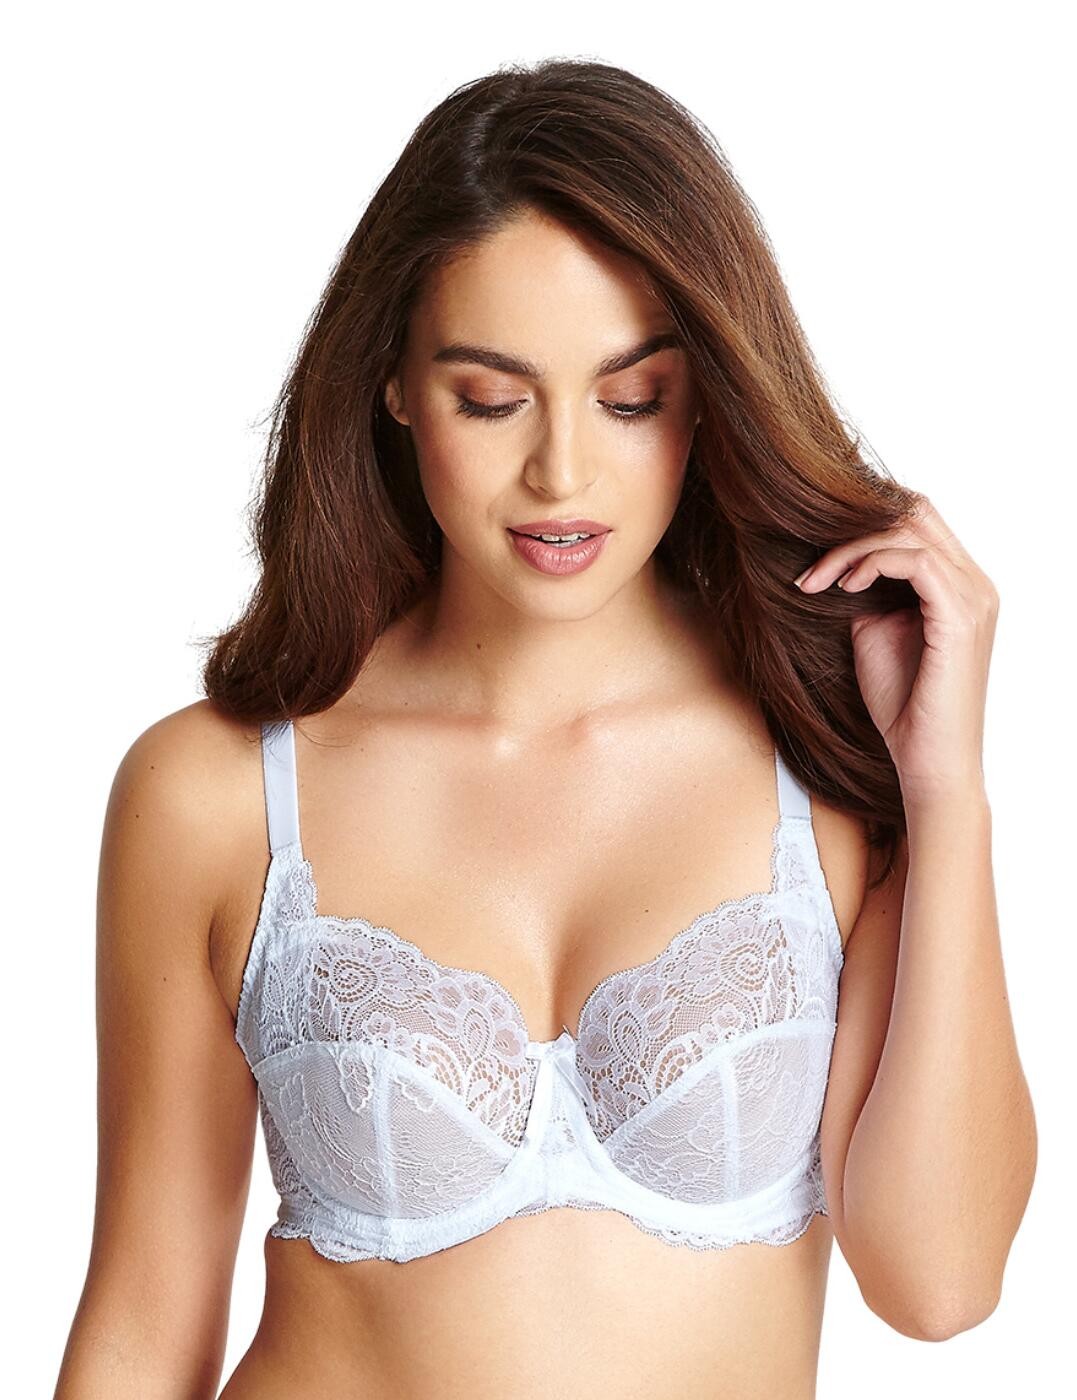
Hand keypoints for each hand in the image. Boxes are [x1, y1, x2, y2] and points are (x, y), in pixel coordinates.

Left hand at [794, 495, 997, 806]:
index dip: (863, 525)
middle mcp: (975, 583)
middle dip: (855, 526)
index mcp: (959, 585)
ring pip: (912, 529)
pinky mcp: (960, 616)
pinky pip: (916, 560)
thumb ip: (868, 594)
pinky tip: (844, 585)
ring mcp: (973, 597)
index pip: (917, 520)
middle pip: (917, 511)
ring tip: (819, 579)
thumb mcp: (874, 634)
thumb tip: (838, 564)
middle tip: (813, 563)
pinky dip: (872, 562)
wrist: (927, 760)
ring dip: (853, 547)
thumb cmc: (904, 706)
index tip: (816, 560)